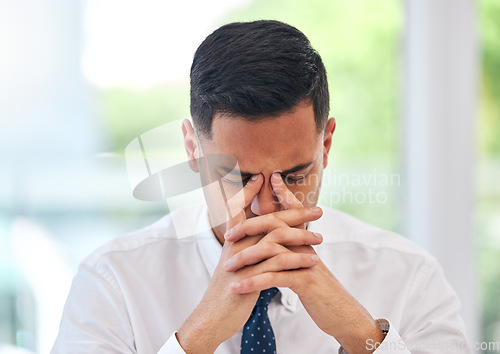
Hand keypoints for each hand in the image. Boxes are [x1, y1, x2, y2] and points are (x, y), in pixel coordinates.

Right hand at [176, 174, 321, 352]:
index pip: (238, 208)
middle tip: (318, 210)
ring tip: (321, 238)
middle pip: (267, 219)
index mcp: (233, 240)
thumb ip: (248, 249)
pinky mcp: (250, 276)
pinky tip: (313, 260)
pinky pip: (277, 263)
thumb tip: (263, 240)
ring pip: (274, 238)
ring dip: (301, 235)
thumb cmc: (229, 290)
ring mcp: (242, 259)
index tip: (262, 178)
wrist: (213, 316)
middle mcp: (236, 244)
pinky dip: (297, 260)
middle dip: (294, 211)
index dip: (248, 192)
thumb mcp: (237, 265)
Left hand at [224, 173, 385, 352]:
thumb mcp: (304, 265)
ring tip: (227, 268)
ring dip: (246, 259)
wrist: (340, 312)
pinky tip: (238, 288)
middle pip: (276, 226)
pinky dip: (254, 282)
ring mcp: (306, 262)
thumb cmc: (317, 289)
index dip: (281, 195)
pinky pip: (276, 278)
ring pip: (273, 251)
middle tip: (228, 237)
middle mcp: (306, 246)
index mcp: (304, 241)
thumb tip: (274, 239)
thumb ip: (292, 248)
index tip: (267, 180)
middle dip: (249, 228)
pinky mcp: (306, 281)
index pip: (291, 212)